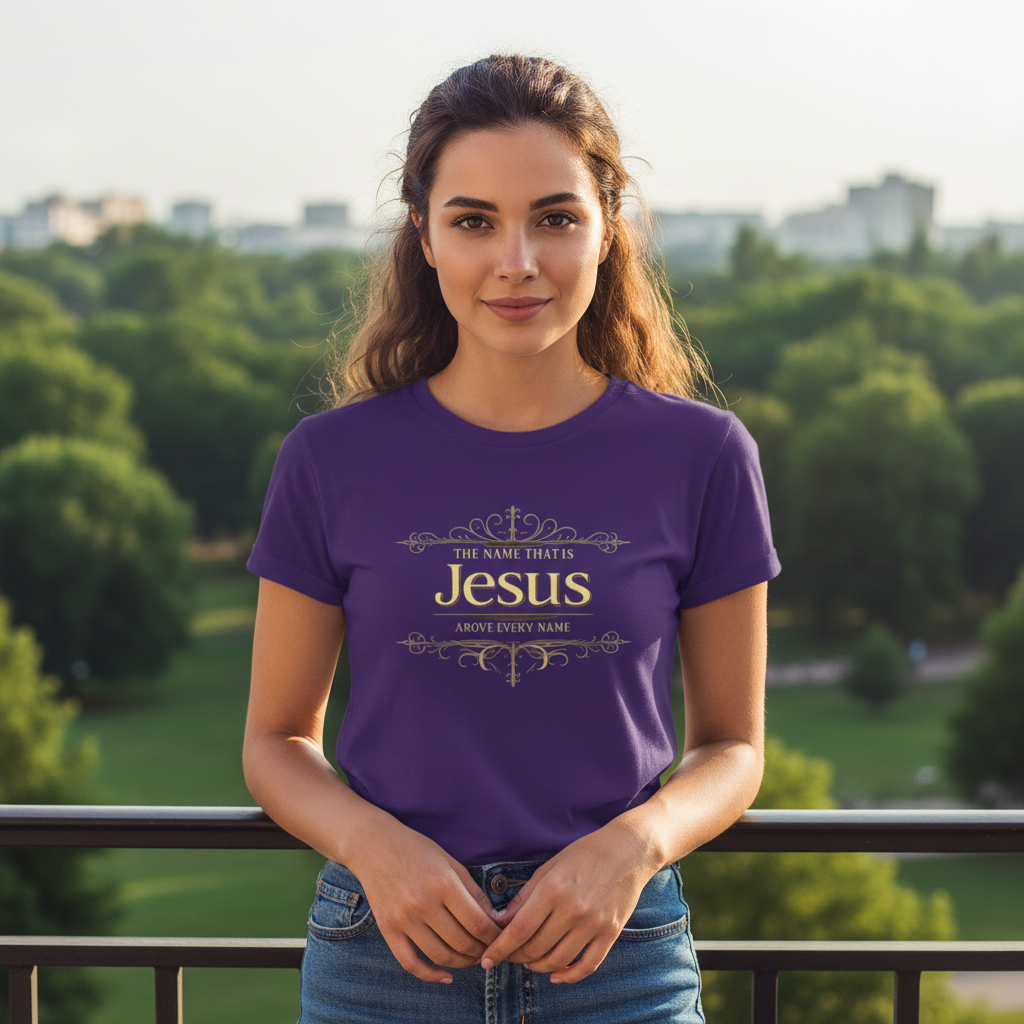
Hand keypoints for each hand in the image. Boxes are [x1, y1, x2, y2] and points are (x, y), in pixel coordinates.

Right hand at [348, 818, 504, 983]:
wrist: (374, 846)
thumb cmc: (417, 850)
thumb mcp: (450, 863)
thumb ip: (473, 892)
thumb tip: (493, 921)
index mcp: (443, 883)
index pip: (478, 923)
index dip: (495, 936)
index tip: (502, 938)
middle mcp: (423, 904)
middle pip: (462, 943)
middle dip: (481, 951)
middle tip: (489, 950)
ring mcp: (403, 919)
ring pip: (440, 956)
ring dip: (462, 963)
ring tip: (471, 958)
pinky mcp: (388, 929)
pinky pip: (410, 963)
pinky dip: (430, 975)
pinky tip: (446, 976)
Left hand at [478, 819, 659, 983]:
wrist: (628, 851)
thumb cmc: (584, 854)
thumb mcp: (550, 867)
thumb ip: (525, 896)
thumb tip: (501, 922)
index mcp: (553, 889)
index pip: (519, 929)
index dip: (499, 948)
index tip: (486, 958)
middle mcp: (573, 909)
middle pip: (535, 948)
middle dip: (516, 956)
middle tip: (509, 954)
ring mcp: (594, 923)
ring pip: (557, 960)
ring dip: (537, 966)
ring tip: (530, 961)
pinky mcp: (611, 933)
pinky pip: (588, 965)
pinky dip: (569, 976)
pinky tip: (556, 974)